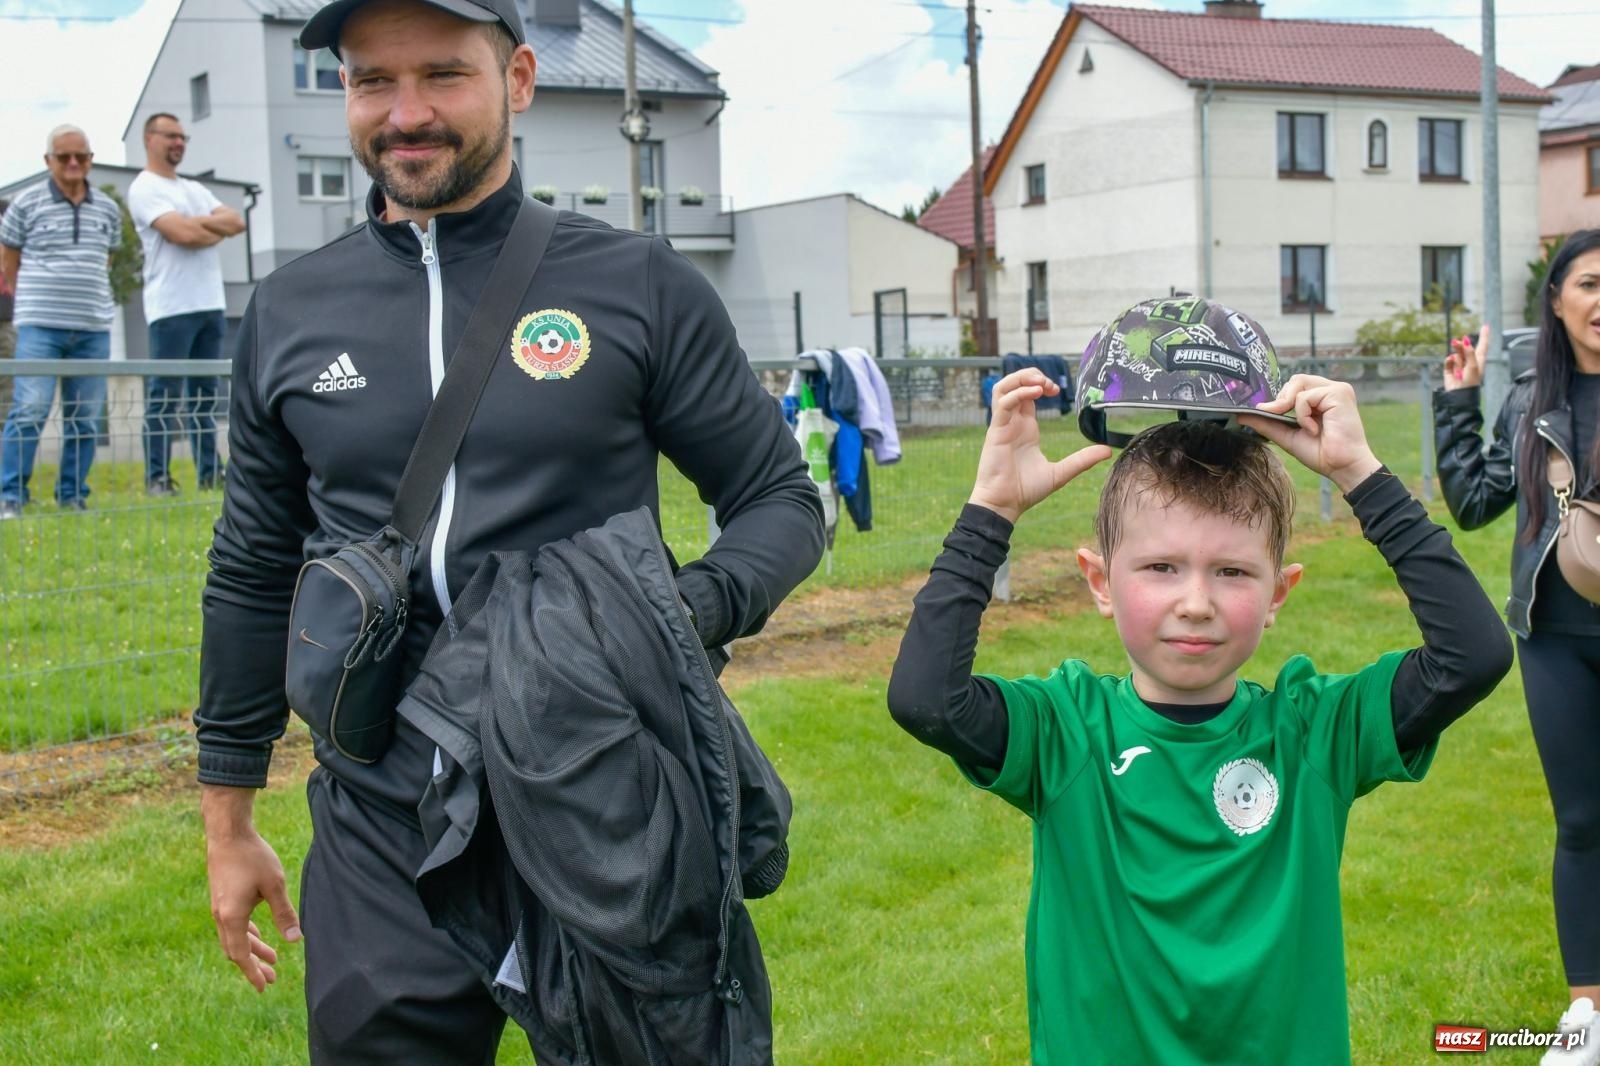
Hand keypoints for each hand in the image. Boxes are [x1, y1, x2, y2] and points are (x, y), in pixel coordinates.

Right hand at [203, 788, 300, 992]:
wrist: (228, 833)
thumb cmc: (252, 857)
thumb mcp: (274, 885)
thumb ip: (284, 913)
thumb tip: (296, 939)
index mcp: (232, 917)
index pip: (241, 955)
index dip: (252, 972)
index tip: (264, 987)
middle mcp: (221, 916)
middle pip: (236, 950)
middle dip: (254, 965)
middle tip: (272, 980)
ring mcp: (219, 907)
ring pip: (235, 937)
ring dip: (252, 949)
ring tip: (272, 959)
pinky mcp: (221, 897)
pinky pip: (233, 924)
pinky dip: (246, 934)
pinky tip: (257, 934)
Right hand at [969, 369, 1110, 523]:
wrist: (1005, 505)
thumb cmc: (1025, 490)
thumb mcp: (1060, 472)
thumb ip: (1082, 460)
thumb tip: (1107, 451)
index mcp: (1025, 427)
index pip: (1028, 393)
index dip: (1042, 384)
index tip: (1057, 391)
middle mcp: (1013, 422)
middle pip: (1014, 384)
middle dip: (1032, 375)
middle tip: (1050, 385)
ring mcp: (1002, 425)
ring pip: (1003, 388)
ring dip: (1021, 379)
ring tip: (1040, 383)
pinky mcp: (996, 431)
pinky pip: (1002, 404)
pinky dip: (1017, 394)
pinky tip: (1034, 394)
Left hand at [1238, 374, 1380, 493]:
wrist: (1341, 466)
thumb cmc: (1320, 453)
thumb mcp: (1287, 435)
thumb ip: (1267, 423)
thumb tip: (1242, 415)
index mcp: (1321, 398)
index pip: (1294, 385)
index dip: (1280, 398)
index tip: (1269, 413)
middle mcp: (1330, 390)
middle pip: (1296, 380)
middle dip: (1283, 399)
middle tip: (1284, 419)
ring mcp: (1337, 390)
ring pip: (1299, 385)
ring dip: (1294, 409)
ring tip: (1305, 428)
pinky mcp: (1339, 394)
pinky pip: (1306, 397)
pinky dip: (1303, 415)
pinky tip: (1314, 429)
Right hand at [1443, 325, 1488, 390]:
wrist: (1459, 394)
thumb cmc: (1471, 381)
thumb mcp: (1473, 365)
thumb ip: (1469, 352)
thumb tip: (1465, 340)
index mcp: (1479, 360)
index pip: (1483, 345)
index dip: (1484, 336)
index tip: (1486, 326)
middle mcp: (1469, 362)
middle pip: (1465, 348)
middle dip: (1461, 344)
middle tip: (1455, 341)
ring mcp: (1459, 366)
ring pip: (1456, 353)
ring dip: (1455, 352)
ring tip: (1454, 354)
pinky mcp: (1450, 370)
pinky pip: (1448, 361)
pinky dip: (1449, 361)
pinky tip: (1450, 363)